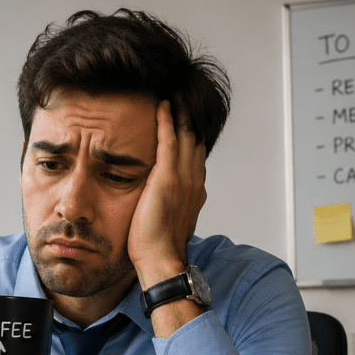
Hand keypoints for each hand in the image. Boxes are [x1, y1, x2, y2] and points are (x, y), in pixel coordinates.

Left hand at [127, 100, 207, 288]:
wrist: (160, 259)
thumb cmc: (159, 246)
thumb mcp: (171, 220)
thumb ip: (171, 204)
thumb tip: (162, 200)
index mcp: (196, 191)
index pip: (196, 156)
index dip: (192, 136)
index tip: (186, 120)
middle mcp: (194, 181)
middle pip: (195, 141)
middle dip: (190, 119)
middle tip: (183, 98)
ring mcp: (183, 178)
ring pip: (185, 136)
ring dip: (180, 114)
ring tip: (176, 95)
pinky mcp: (167, 177)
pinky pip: (168, 140)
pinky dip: (166, 121)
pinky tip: (162, 106)